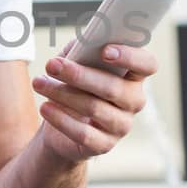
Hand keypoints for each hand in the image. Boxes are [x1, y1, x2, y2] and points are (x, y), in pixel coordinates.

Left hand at [30, 40, 157, 162]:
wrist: (61, 124)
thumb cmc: (75, 85)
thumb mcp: (76, 62)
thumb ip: (82, 49)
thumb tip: (81, 42)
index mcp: (133, 76)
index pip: (147, 64)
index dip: (131, 57)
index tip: (106, 50)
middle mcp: (134, 101)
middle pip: (114, 88)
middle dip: (80, 75)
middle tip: (52, 65)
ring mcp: (121, 125)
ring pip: (94, 108)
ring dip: (63, 93)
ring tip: (39, 83)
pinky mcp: (104, 145)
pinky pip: (84, 133)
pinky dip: (61, 119)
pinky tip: (45, 107)